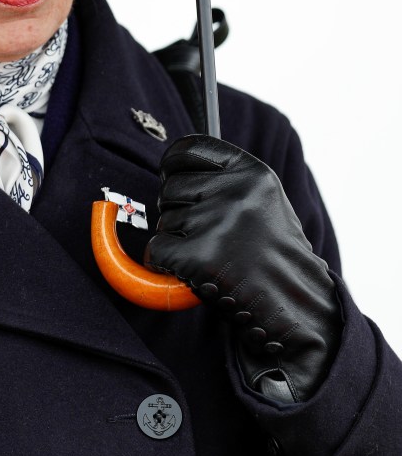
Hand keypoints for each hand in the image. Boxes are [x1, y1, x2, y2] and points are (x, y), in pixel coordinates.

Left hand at [144, 135, 340, 402]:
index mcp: (253, 171)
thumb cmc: (272, 254)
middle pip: (170, 187)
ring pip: (163, 220)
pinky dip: (167, 265)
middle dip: (177, 210)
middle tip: (206, 234)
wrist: (297, 306)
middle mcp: (236, 191)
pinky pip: (157, 251)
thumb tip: (169, 167)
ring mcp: (219, 222)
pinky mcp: (201, 256)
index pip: (188, 149)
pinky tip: (195, 272)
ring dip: (177, 240)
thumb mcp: (262, 200)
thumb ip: (224, 179)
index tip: (171, 176)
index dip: (172, 165)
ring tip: (213, 255)